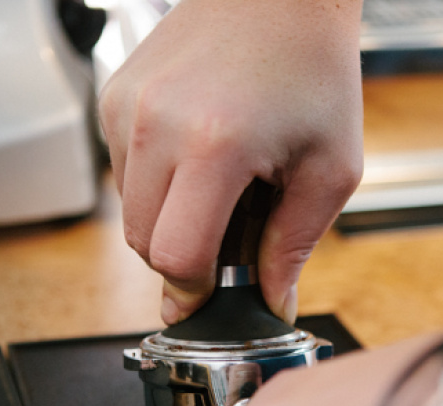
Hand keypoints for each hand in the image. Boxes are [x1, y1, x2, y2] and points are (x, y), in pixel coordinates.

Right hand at [98, 0, 363, 324]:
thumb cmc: (312, 67)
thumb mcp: (330, 168)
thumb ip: (294, 245)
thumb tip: (269, 301)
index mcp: (215, 145)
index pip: (176, 256)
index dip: (195, 290)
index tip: (213, 294)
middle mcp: (156, 123)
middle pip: (142, 243)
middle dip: (183, 259)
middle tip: (227, 237)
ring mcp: (126, 106)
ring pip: (128, 211)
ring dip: (168, 220)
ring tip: (217, 186)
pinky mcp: (113, 97)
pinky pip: (122, 172)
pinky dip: (155, 185)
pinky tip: (194, 158)